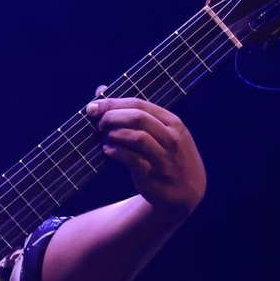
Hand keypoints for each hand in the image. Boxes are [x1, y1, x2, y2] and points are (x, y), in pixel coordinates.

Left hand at [85, 87, 205, 214]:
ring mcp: (164, 157)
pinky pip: (132, 159)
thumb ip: (132, 111)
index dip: (113, 103)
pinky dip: (116, 152)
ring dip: (114, 135)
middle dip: (112, 117)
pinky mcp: (154, 175)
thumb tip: (100, 90)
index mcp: (172, 122)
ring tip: (106, 138)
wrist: (186, 190)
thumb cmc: (166, 154)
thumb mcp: (160, 131)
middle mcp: (171, 138)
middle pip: (138, 118)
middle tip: (99, 124)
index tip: (92, 107)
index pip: (139, 104)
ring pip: (137, 137)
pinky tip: (109, 151)